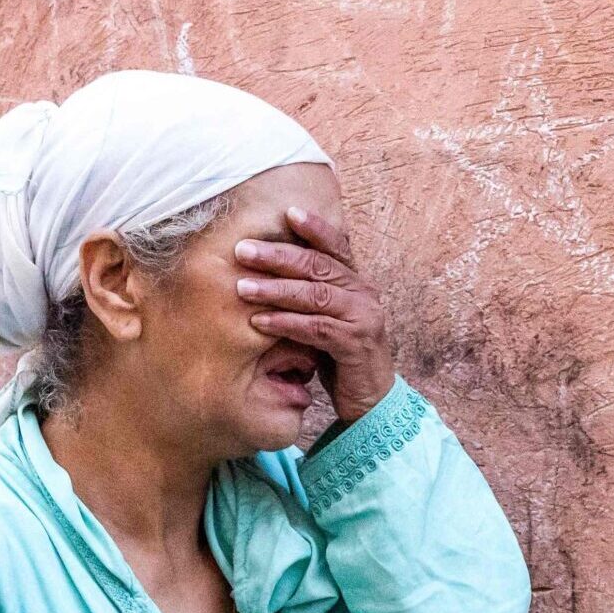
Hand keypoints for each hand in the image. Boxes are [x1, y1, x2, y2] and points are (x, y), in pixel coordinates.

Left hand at [233, 206, 395, 424]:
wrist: (371, 400)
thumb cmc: (340, 357)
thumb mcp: (325, 319)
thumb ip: (309, 295)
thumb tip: (266, 270)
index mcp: (357, 283)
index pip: (337, 247)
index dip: (315, 228)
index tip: (288, 212)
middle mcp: (365, 294)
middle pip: (320, 266)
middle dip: (279, 256)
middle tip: (244, 250)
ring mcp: (364, 318)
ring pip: (316, 295)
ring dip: (276, 289)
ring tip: (242, 287)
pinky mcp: (357, 344)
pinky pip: (316, 328)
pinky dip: (286, 322)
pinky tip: (259, 320)